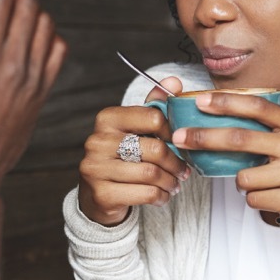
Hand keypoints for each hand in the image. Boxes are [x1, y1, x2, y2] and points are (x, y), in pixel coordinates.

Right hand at [76, 76, 190, 226]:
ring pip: (151, 173)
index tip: (178, 143)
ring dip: (170, 181)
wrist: (97, 195)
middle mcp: (97, 141)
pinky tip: (163, 196)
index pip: (153, 117)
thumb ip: (154, 105)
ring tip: (175, 183)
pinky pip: (145, 194)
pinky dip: (161, 196)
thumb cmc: (121, 157)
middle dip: (175, 162)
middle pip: (155, 148)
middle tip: (184, 171)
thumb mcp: (135, 129)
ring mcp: (96, 168)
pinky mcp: (102, 194)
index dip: (173, 132)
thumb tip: (174, 82)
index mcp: (107, 119)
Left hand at [172, 92, 279, 263]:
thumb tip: (222, 123)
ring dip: (246, 185)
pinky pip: (254, 199)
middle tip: (179, 138)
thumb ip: (272, 131)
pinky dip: (258, 201)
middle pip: (240, 139)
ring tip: (269, 186)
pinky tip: (278, 198)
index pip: (257, 106)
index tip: (200, 100)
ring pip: (244, 178)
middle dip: (204, 138)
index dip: (226, 102)